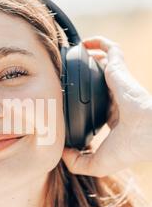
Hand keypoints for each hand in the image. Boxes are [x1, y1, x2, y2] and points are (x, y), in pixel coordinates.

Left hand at [62, 36, 151, 176]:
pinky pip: (110, 48)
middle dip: (82, 79)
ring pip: (103, 64)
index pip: (97, 106)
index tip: (65, 103)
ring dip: (89, 57)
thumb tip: (62, 153)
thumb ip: (78, 162)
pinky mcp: (119, 70)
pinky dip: (98, 42)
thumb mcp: (99, 163)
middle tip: (62, 77)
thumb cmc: (129, 149)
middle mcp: (116, 97)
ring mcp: (119, 83)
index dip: (83, 105)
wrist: (148, 133)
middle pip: (98, 83)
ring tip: (71, 56)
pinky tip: (83, 44)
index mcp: (114, 117)